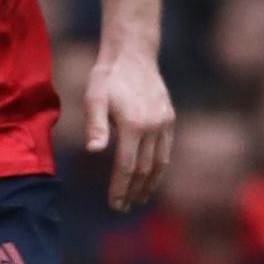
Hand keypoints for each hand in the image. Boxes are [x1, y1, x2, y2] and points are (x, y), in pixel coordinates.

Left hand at [88, 47, 174, 211]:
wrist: (133, 55)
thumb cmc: (107, 78)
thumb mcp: (94, 99)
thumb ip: (95, 126)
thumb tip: (94, 151)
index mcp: (134, 125)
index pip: (127, 166)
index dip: (120, 188)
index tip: (114, 204)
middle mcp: (154, 127)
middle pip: (144, 169)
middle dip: (133, 191)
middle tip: (123, 208)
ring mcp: (165, 123)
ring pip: (160, 162)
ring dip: (149, 184)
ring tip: (138, 199)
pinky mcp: (169, 119)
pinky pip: (166, 150)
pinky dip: (159, 168)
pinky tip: (150, 176)